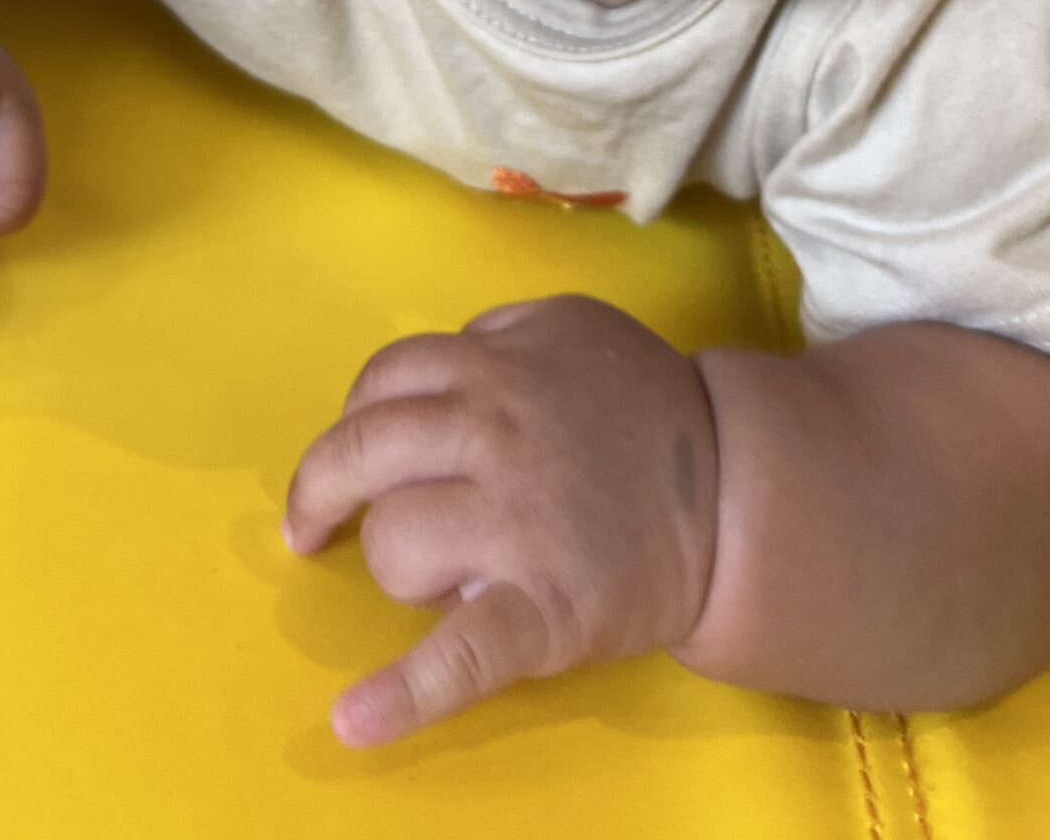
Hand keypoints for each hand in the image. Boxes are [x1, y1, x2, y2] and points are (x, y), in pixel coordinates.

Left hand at [285, 294, 719, 746]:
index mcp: (495, 367)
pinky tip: (356, 720)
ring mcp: (515, 523)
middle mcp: (493, 432)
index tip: (353, 455)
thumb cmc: (643, 409)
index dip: (355, 420)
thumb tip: (429, 373)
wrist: (735, 492)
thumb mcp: (569, 329)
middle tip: (314, 526)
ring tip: (441, 575)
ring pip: (394, 542)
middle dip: (325, 492)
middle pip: (363, 454)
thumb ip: (495, 337)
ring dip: (400, 563)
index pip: (383, 384)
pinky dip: (404, 694)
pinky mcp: (542, 609)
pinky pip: (461, 653)